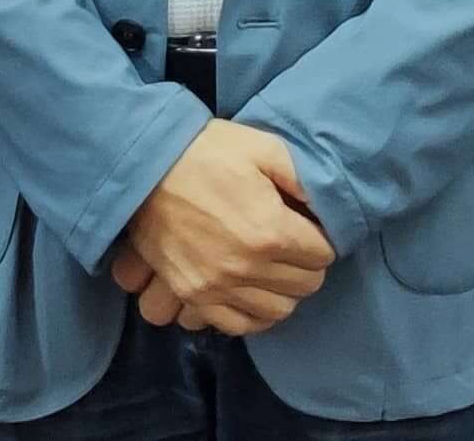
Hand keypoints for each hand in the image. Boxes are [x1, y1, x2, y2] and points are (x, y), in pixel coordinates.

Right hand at [101, 120, 330, 335]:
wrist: (144, 166)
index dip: (321, 239)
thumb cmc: (207, 151)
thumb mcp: (264, 148)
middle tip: (294, 245)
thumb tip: (329, 207)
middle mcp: (247, 268)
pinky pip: (237, 325)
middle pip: (304, 286)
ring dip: (282, 290)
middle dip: (306, 264)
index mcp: (271, 231)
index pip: (324, 256)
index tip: (308, 227)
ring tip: (273, 268)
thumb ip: (304, 178)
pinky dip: (251, 313)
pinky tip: (250, 293)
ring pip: (276, 311)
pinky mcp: (192, 295)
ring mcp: (217, 287)